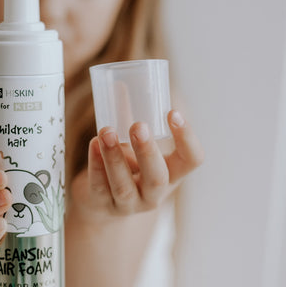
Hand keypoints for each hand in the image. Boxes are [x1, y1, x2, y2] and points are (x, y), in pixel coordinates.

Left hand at [72, 110, 203, 222]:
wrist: (100, 203)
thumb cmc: (125, 166)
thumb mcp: (133, 145)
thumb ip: (129, 117)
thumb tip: (119, 80)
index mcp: (171, 174)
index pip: (192, 160)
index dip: (186, 138)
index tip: (172, 112)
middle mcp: (154, 194)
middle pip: (157, 178)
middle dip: (147, 151)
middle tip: (138, 125)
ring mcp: (128, 204)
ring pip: (123, 185)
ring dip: (114, 156)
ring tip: (106, 131)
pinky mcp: (102, 205)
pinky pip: (99, 187)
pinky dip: (95, 164)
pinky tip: (93, 144)